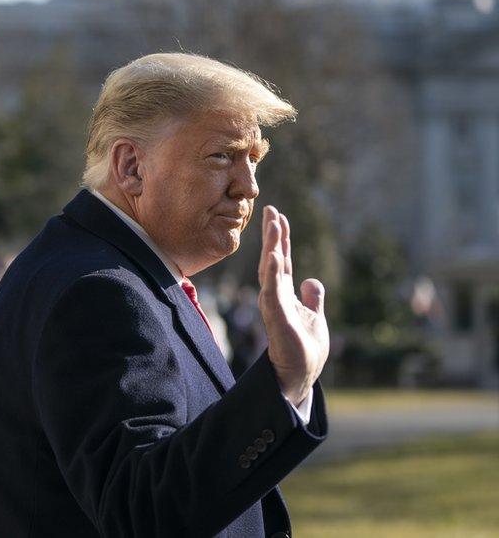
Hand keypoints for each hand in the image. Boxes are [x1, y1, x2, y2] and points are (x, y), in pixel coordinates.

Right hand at [257, 206, 328, 405]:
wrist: (300, 375)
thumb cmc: (304, 349)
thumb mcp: (314, 316)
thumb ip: (312, 298)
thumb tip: (313, 280)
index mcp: (285, 293)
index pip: (281, 260)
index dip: (280, 238)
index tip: (278, 216)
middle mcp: (276, 296)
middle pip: (273, 259)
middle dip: (272, 235)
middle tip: (271, 209)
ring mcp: (274, 306)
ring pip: (271, 270)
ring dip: (271, 247)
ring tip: (273, 224)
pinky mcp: (277, 318)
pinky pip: (273, 291)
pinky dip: (272, 273)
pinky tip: (274, 256)